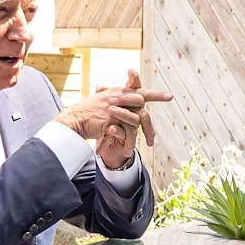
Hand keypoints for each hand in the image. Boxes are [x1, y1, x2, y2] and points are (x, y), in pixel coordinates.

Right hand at [56, 69, 172, 147]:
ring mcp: (116, 108)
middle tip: (152, 142)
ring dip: (134, 141)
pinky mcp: (111, 119)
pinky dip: (127, 144)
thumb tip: (131, 106)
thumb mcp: (104, 102)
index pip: (140, 91)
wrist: (74, 119)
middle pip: (143, 107)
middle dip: (149, 127)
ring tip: (131, 153)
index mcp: (119, 91)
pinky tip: (127, 152)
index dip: (156, 94)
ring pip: (136, 121)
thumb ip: (119, 101)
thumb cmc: (88, 112)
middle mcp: (119, 97)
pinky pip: (127, 132)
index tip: (169, 96)